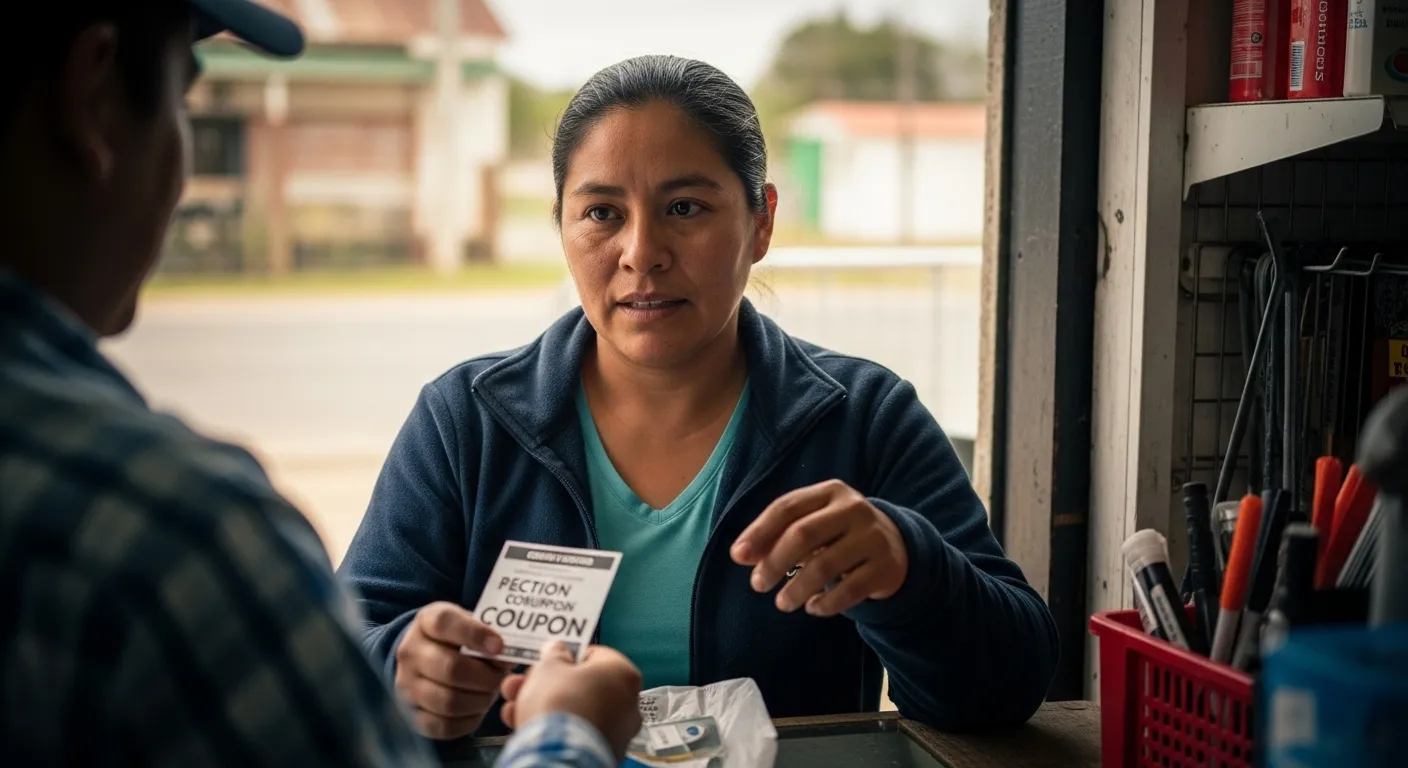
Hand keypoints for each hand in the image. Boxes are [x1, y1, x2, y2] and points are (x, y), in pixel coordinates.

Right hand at [394, 602, 513, 739]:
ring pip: (449, 701)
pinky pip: (444, 726)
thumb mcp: (471, 624)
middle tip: (501, 678)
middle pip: (451, 669)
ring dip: (479, 700)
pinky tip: (478, 708)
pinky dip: (468, 720)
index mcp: (426, 621)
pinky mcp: (412, 714)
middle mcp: (410, 652)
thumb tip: (512, 654)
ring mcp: (407, 685)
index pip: (445, 623)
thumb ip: (490, 634)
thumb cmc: (458, 639)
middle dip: (486, 677)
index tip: (500, 646)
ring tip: (490, 693)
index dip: (475, 634)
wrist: (427, 657)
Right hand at [500, 642, 642, 760]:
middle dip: (549, 685)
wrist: (558, 753)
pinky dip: (556, 730)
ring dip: (546, 706)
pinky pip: (577, 734)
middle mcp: (628, 702)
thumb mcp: (549, 666)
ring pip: (577, 711)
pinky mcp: (604, 753)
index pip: (595, 655)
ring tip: (515, 707)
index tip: (546, 662)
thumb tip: (558, 650)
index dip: (565, 657)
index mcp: (623, 672)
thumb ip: (554, 654)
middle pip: (582, 686)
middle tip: (524, 684)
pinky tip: (527, 728)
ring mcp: (619, 731)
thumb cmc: (559, 703)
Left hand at [730, 479, 908, 616]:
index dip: (759, 532)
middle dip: (774, 562)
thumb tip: (741, 554)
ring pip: (824, 566)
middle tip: (758, 585)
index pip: (787, 507)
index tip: (738, 557)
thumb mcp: (814, 523)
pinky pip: (849, 590)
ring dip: (796, 589)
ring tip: (782, 603)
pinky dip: (825, 603)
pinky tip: (812, 608)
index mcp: (830, 492)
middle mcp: (854, 509)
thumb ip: (778, 534)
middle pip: (803, 534)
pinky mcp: (886, 567)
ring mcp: (873, 537)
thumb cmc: (840, 534)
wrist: (896, 546)